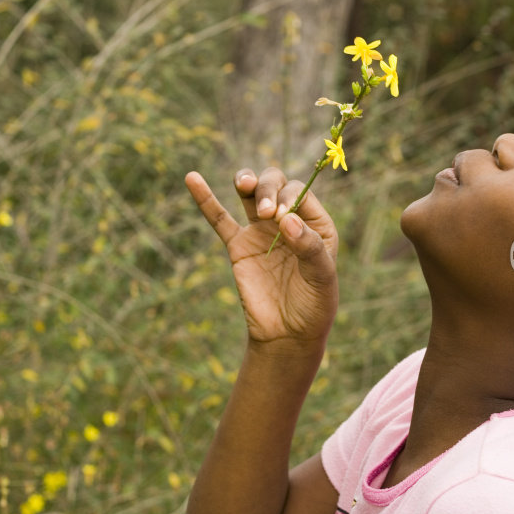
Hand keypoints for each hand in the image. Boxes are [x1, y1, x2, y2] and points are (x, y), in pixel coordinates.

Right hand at [185, 167, 338, 351]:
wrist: (287, 334)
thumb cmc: (314, 305)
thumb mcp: (321, 277)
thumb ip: (309, 247)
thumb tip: (286, 219)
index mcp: (316, 223)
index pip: (299, 193)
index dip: (289, 198)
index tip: (282, 219)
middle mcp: (288, 220)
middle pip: (275, 185)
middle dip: (268, 189)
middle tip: (266, 213)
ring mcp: (261, 231)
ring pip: (251, 193)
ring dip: (247, 181)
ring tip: (244, 184)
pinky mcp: (238, 246)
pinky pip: (220, 219)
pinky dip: (206, 199)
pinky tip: (192, 179)